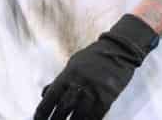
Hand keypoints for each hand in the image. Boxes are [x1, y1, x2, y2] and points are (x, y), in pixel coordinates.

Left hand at [34, 14, 158, 119]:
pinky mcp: (108, 96)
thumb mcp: (73, 65)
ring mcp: (94, 90)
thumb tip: (44, 94)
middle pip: (63, 108)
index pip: (50, 97)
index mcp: (68, 74)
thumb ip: (59, 80)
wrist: (119, 49)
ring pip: (79, 115)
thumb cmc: (93, 58)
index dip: (42, 111)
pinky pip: (96, 115)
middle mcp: (79, 82)